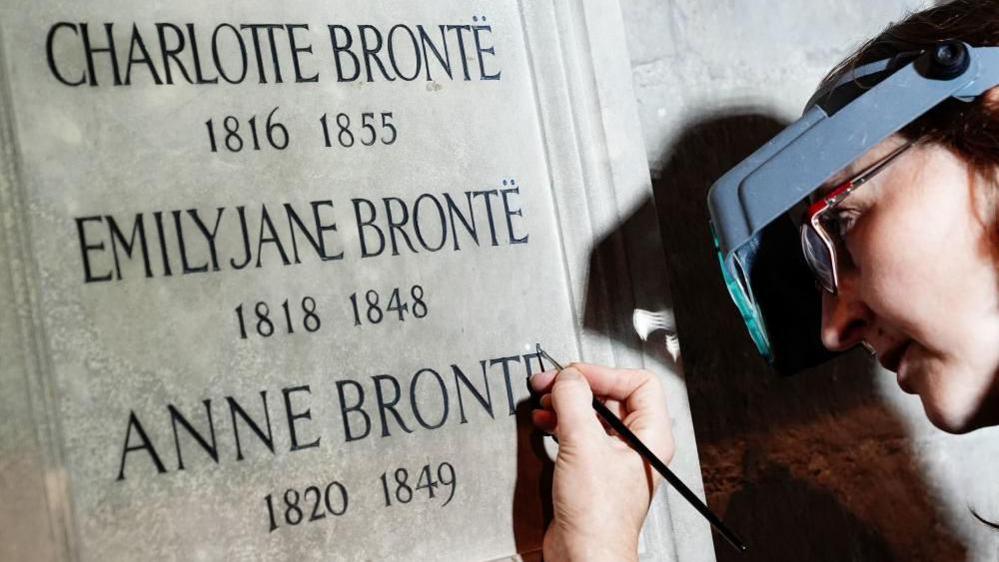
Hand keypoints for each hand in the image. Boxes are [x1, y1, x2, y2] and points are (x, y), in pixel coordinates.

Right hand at [529, 363, 673, 561]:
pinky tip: (544, 421)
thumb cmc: (598, 517)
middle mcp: (636, 444)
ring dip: (565, 403)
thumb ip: (573, 402)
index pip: (637, 382)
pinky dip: (560, 422)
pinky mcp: (592, 469)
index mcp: (651, 435)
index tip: (574, 374)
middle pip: (611, 395)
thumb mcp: (582, 445)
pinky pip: (578, 433)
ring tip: (543, 400)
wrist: (584, 555)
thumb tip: (567, 377)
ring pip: (591, 413)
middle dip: (578, 386)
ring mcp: (614, 457)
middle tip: (550, 382)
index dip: (604, 373)